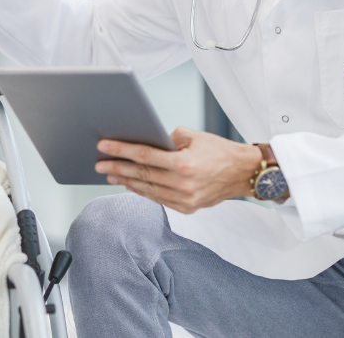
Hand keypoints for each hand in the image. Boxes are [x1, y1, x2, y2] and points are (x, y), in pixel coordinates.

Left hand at [94, 127, 263, 213]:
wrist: (243, 173)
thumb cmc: (220, 151)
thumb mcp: (194, 136)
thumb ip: (167, 139)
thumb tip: (145, 141)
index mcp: (184, 163)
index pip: (144, 155)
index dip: (121, 150)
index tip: (104, 147)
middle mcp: (183, 184)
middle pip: (142, 175)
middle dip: (118, 167)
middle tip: (100, 163)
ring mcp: (185, 199)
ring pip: (148, 189)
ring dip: (126, 181)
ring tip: (111, 174)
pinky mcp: (187, 207)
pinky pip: (159, 199)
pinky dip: (143, 192)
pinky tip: (131, 185)